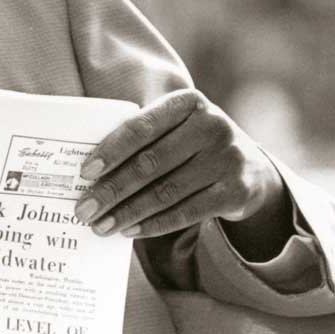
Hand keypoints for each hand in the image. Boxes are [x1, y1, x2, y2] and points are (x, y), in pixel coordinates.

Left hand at [74, 89, 291, 256]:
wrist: (250, 167)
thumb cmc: (191, 144)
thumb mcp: (174, 127)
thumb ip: (140, 138)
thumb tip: (90, 174)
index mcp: (188, 102)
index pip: (141, 127)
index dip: (111, 150)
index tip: (85, 172)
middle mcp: (212, 126)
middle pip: (150, 163)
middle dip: (112, 190)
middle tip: (83, 209)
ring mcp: (228, 159)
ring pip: (165, 192)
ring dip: (127, 212)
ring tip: (100, 225)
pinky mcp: (237, 191)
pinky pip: (186, 212)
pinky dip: (154, 224)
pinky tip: (129, 230)